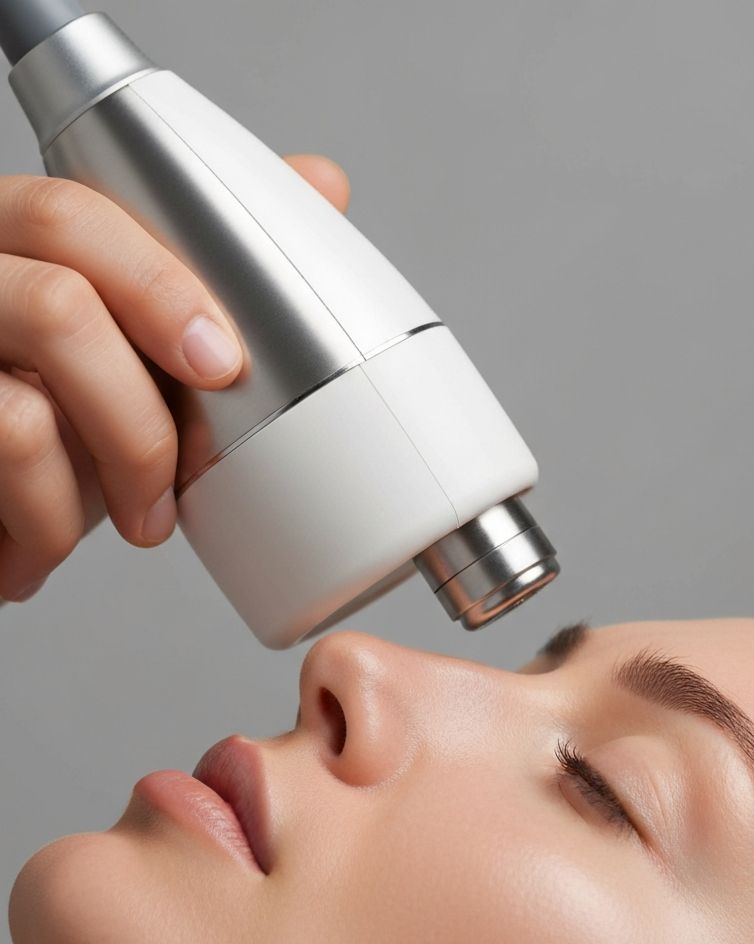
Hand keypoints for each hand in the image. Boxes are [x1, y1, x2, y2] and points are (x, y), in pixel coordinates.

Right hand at [0, 154, 350, 600]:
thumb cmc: (65, 413)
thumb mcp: (144, 336)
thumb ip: (211, 263)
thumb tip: (319, 183)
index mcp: (20, 241)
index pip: (74, 215)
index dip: (161, 289)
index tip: (222, 365)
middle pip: (55, 309)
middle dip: (144, 416)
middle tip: (188, 472)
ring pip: (24, 409)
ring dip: (108, 486)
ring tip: (137, 521)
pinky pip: (1, 461)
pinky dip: (45, 527)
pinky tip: (44, 548)